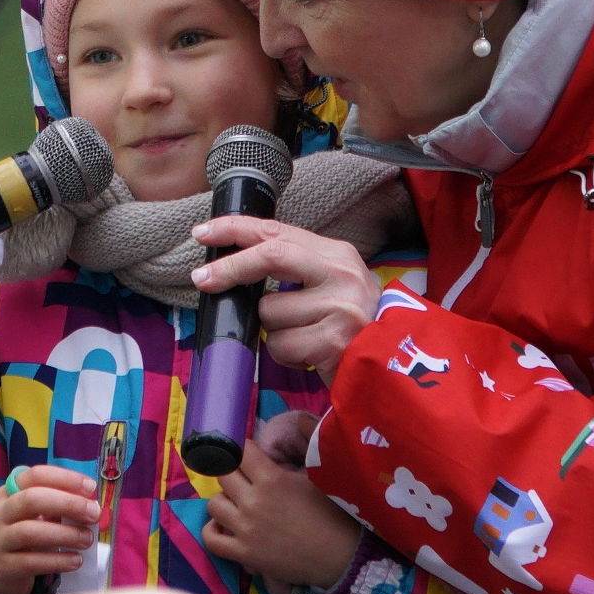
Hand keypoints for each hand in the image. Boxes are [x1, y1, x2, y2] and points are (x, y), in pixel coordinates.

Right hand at [0, 465, 99, 593]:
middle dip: (67, 503)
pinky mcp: (4, 567)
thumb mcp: (36, 516)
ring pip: (30, 532)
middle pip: (31, 499)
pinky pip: (31, 562)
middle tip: (93, 514)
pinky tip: (76, 560)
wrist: (1, 572)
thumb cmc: (25, 536)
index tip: (90, 487)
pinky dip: (57, 561)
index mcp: (9, 493)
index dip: (64, 478)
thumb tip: (91, 505)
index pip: (35, 475)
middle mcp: (0, 513)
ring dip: (65, 534)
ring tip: (87, 539)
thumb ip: (58, 506)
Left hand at [188, 217, 379, 376]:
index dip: (235, 229)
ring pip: (270, 312)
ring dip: (273, 330)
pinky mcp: (334, 340)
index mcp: (336, 254)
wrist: (393, 364)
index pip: (277, 231)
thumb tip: (232, 267)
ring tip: (304, 337)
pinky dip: (286, 354)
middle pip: (271, 256)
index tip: (202, 232)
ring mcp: (340, 306)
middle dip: (231, 267)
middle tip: (201, 278)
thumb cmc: (350, 325)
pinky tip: (311, 355)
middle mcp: (341, 274)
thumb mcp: (330, 286)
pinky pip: (281, 345)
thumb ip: (294, 270)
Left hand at [204, 412, 361, 592]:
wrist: (342, 556)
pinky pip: (211, 539)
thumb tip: (295, 422)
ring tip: (237, 502)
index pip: (240, 451)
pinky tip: (224, 525)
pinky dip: (213, 530)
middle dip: (232, 472)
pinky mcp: (244, 554)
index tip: (250, 453)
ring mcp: (246, 530)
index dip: (243, 449)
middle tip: (244, 478)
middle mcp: (253, 502)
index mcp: (272, 479)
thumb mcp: (316, 475)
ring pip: (213, 504)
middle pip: (223, 475)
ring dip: (224, 500)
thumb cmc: (332, 513)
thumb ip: (299, 450)